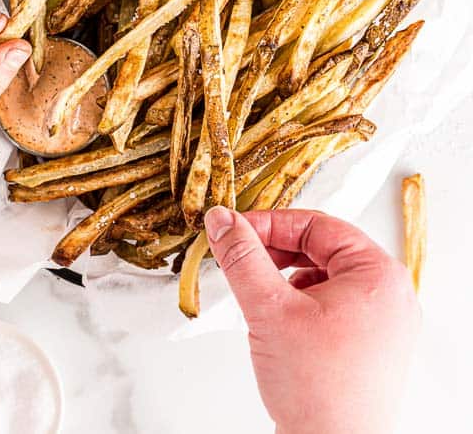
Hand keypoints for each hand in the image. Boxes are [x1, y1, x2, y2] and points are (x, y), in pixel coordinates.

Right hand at [205, 208, 419, 433]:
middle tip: (239, 257)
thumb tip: (222, 220)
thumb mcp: (269, 309)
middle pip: (322, 249)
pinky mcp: (371, 345)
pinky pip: (333, 304)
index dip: (269, 224)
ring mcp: (384, 322)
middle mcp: (390, 294)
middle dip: (276, 252)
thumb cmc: (317, 391)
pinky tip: (279, 320)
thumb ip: (242, 257)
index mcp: (378, 274)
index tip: (234, 230)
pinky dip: (301, 302)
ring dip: (286, 277)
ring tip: (258, 294)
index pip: (316, 226)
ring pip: (325, 276)